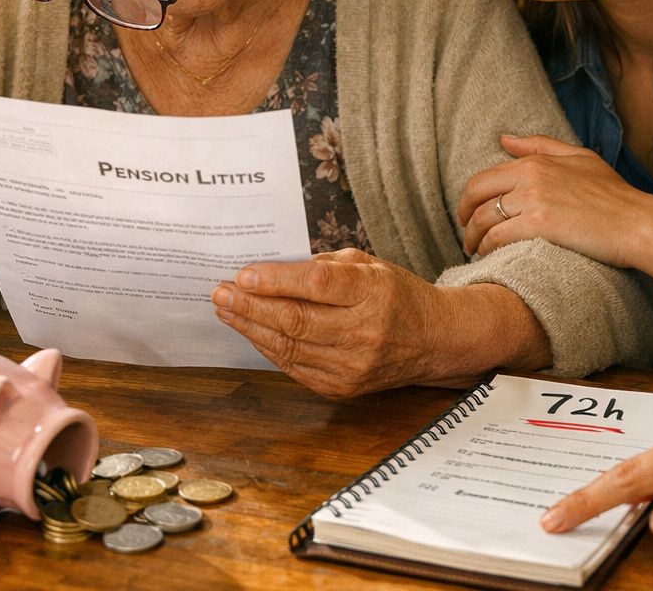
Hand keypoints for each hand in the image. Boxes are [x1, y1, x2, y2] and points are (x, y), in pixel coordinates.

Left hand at [211, 249, 463, 397]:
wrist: (432, 340)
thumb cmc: (396, 294)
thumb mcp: (369, 264)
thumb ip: (323, 265)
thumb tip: (270, 272)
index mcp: (374, 292)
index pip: (317, 285)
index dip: (276, 280)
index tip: (243, 274)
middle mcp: (365, 331)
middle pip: (297, 319)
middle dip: (251, 306)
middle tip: (220, 292)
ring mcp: (353, 365)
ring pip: (290, 346)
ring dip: (251, 327)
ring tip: (225, 310)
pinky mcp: (343, 387)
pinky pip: (295, 367)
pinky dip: (269, 348)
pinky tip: (251, 331)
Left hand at [458, 134, 649, 265]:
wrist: (636, 223)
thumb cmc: (614, 194)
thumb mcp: (579, 158)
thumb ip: (539, 145)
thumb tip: (503, 139)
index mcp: (535, 161)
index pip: (484, 178)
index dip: (469, 199)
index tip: (469, 214)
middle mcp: (529, 177)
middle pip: (475, 196)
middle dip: (463, 218)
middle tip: (466, 234)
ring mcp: (533, 201)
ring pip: (483, 220)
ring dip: (473, 239)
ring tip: (476, 251)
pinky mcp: (539, 226)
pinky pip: (497, 238)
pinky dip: (488, 250)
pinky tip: (490, 258)